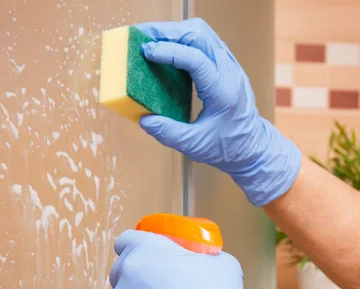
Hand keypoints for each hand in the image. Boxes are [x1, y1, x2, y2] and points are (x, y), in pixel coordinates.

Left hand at [110, 230, 285, 288]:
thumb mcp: (218, 261)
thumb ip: (199, 256)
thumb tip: (202, 259)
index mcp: (145, 250)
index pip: (126, 240)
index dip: (137, 246)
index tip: (147, 254)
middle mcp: (127, 274)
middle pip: (121, 270)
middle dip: (136, 275)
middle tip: (158, 283)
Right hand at [137, 19, 301, 206]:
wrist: (252, 147)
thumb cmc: (227, 148)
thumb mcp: (194, 146)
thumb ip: (168, 133)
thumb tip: (144, 119)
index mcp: (222, 91)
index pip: (196, 58)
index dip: (169, 51)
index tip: (147, 51)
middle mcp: (229, 72)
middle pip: (200, 35)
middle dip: (170, 32)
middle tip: (144, 38)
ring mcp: (230, 66)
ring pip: (204, 33)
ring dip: (177, 33)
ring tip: (154, 39)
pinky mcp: (227, 65)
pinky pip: (206, 42)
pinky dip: (185, 40)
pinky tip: (169, 49)